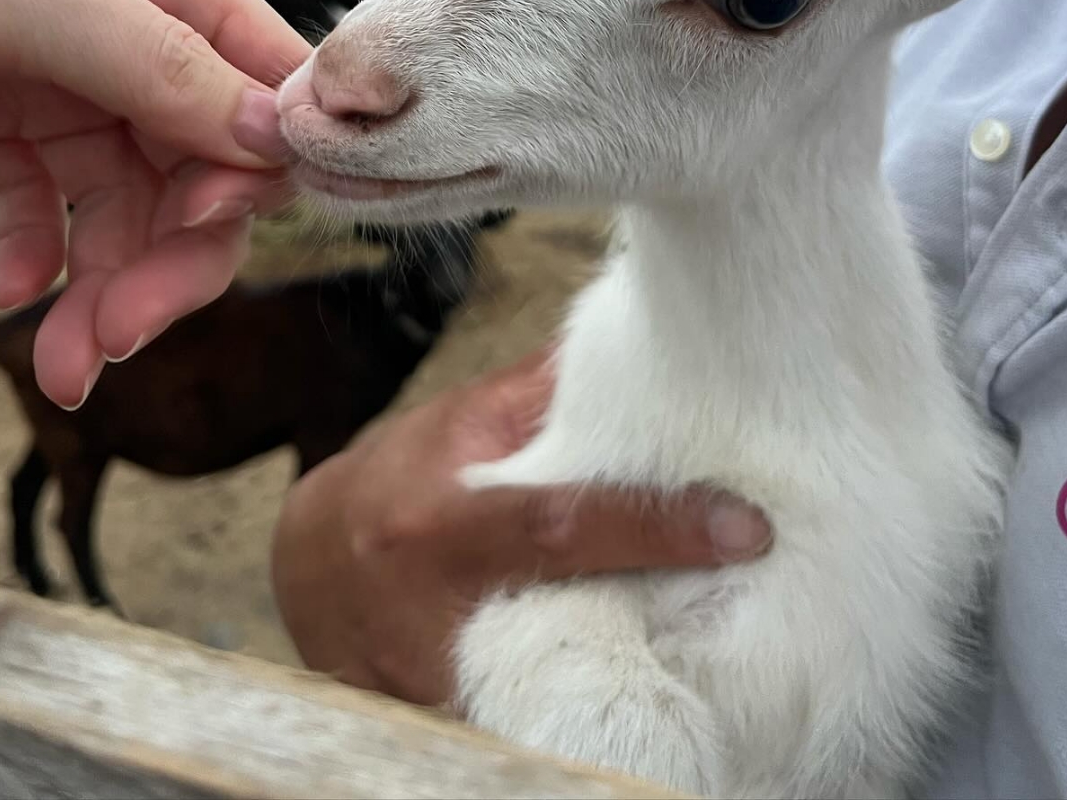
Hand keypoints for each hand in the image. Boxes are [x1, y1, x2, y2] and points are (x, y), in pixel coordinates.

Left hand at [0, 0, 310, 407]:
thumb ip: (151, 59)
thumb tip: (272, 135)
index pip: (253, 82)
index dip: (255, 165)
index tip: (208, 228)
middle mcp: (118, 32)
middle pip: (190, 164)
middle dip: (169, 257)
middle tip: (120, 336)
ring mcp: (51, 76)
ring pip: (117, 198)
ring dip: (103, 283)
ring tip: (64, 363)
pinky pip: (35, 198)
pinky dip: (32, 251)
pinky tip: (9, 290)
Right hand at [272, 348, 771, 705]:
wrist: (310, 566)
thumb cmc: (398, 479)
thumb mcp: (457, 423)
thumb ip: (539, 397)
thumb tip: (630, 346)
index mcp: (441, 520)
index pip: (562, 523)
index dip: (658, 526)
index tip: (746, 528)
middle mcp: (435, 611)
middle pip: (575, 622)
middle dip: (669, 612)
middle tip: (762, 594)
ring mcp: (436, 685)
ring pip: (556, 690)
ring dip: (638, 669)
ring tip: (722, 645)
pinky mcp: (447, 726)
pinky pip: (533, 721)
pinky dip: (593, 706)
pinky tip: (647, 682)